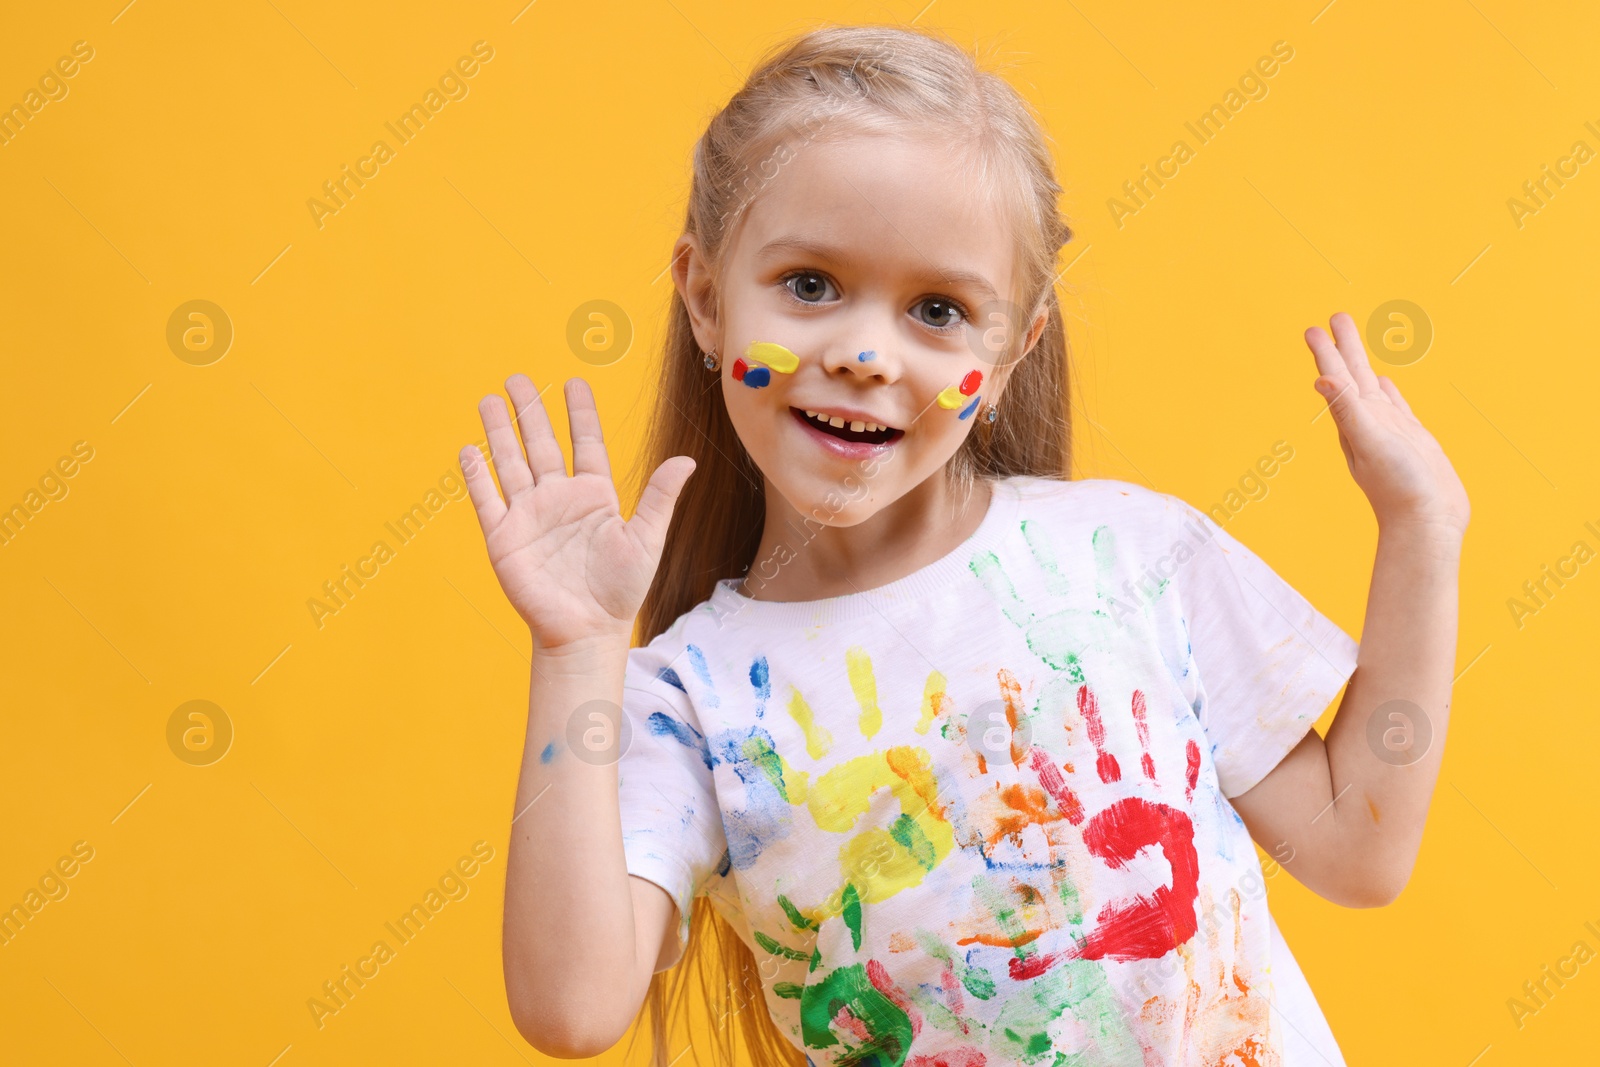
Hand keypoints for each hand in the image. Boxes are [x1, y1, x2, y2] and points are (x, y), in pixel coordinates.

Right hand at [460, 374, 696, 650]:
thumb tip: (688, 459)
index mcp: (594, 496)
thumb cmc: (621, 591)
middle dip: (530, 410)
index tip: (574, 382)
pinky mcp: (504, 538)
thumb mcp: (646, 539)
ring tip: (490, 400)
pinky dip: (477, 475)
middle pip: (540, 444)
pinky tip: (468, 449)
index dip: (580, 414)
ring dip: (499, 431)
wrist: (587, 632)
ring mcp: (529, 516)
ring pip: (510, 463)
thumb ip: (660, 497)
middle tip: (518, 378)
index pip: (585, 443)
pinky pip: (487, 500)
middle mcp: (558, 499)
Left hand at [1304, 312, 1469, 537]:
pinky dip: (1387, 392)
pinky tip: (1383, 384)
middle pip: (1352, 375)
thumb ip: (1347, 410)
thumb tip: (1320, 379)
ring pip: (1371, 388)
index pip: (1336, 377)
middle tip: (1336, 316)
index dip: (1326, 351)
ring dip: (1361, 366)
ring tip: (1354, 344)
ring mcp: (1390, 431)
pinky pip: (1394, 407)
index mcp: (1354, 421)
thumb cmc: (1399, 487)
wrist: (1428, 525)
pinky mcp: (1412, 440)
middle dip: (1343, 346)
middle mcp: (1368, 423)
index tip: (1315, 327)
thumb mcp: (1371, 441)